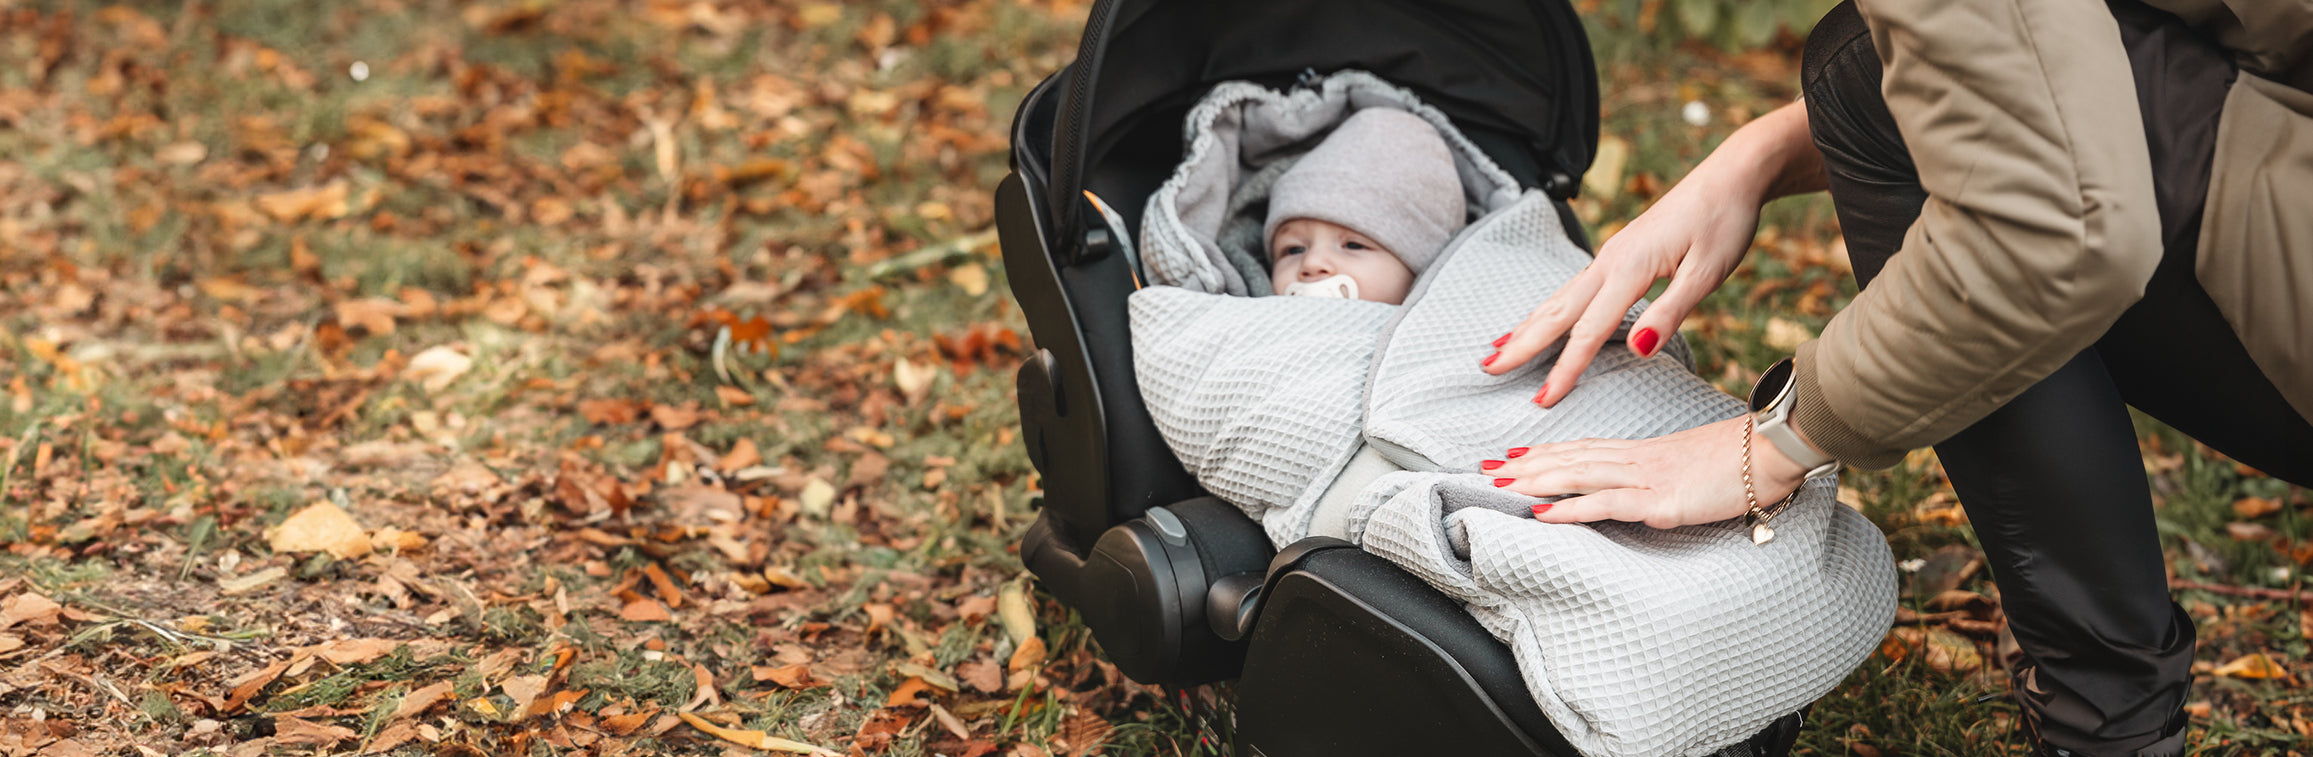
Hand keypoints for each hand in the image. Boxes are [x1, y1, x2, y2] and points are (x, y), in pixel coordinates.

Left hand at [1480, 417, 1808, 529]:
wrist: (1773, 451)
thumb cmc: (1741, 460)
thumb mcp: (1692, 468)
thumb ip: (1665, 476)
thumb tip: (1652, 488)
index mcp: (1642, 452)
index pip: (1582, 449)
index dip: (1544, 452)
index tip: (1511, 455)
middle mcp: (1635, 460)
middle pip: (1568, 458)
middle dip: (1523, 466)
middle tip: (1483, 469)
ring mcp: (1645, 478)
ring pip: (1576, 476)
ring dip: (1533, 482)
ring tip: (1498, 485)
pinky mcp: (1658, 500)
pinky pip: (1604, 504)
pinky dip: (1569, 509)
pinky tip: (1541, 514)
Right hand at [1482, 161, 1760, 405]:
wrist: (1731, 176)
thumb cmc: (1724, 222)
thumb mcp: (1708, 272)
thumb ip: (1670, 312)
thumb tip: (1639, 350)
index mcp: (1630, 268)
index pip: (1589, 331)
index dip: (1564, 368)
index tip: (1542, 399)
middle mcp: (1609, 261)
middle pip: (1557, 311)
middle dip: (1522, 343)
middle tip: (1487, 371)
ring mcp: (1610, 256)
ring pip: (1559, 297)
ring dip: (1527, 325)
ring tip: (1497, 349)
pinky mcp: (1618, 254)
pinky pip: (1572, 288)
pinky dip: (1548, 308)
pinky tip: (1540, 318)